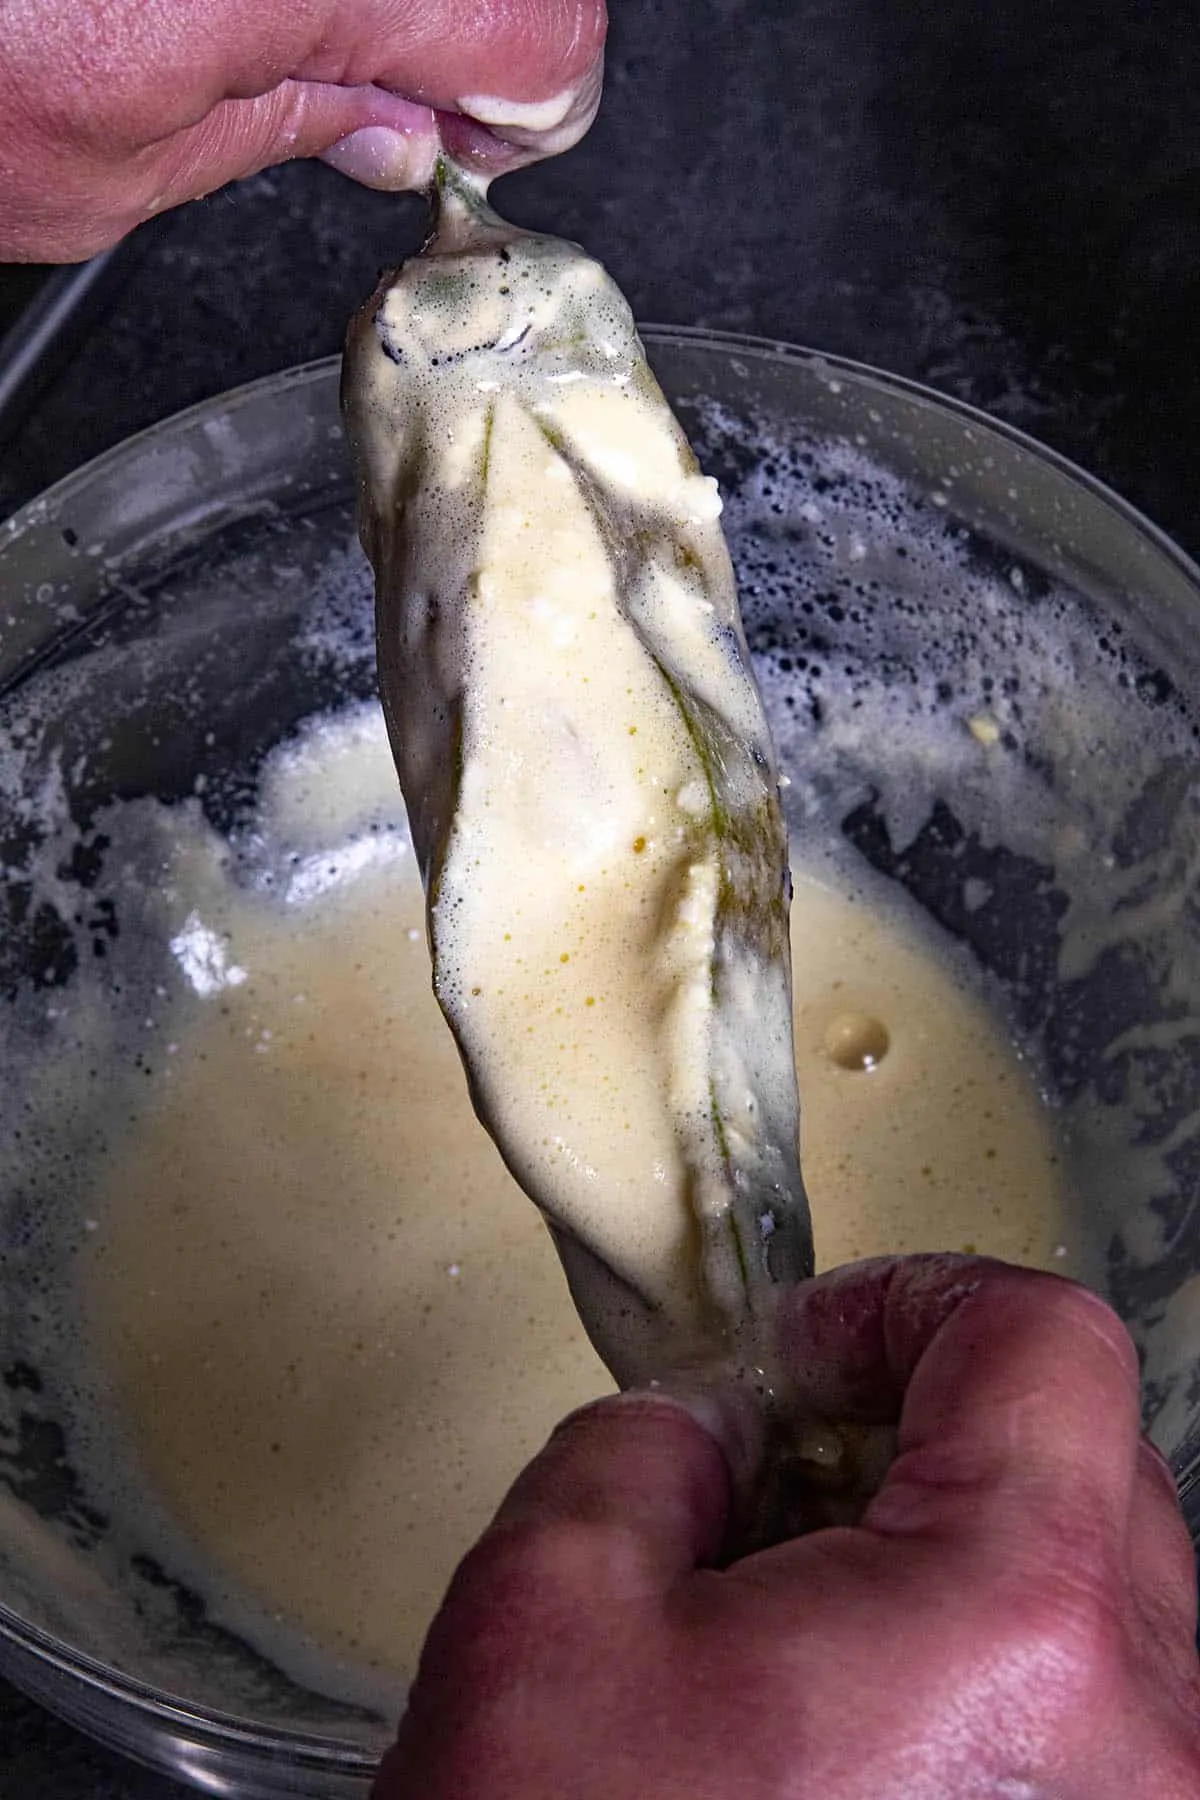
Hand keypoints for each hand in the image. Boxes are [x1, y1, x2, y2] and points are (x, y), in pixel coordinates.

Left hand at [0, 0, 605, 260]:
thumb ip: (297, 128)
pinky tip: (226, 1)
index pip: (545, 33)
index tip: (457, 144)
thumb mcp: (124, 167)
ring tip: (281, 35)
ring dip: (386, 1)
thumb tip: (395, 132)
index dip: (519, 107)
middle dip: (456, 35)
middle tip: (374, 95)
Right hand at [374, 1255, 1199, 1798]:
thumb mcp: (549, 1610)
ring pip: (1107, 1585)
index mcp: (1022, 1625)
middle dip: (928, 1427)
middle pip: (1089, 1455)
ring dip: (963, 1548)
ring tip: (812, 1612)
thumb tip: (711, 1424)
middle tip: (791, 1468)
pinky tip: (859, 1719)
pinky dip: (991, 1661)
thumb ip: (645, 1445)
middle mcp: (1147, 1739)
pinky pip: (1105, 1705)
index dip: (908, 1298)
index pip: (1042, 1339)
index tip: (813, 1345)